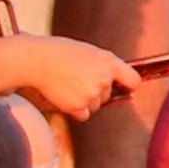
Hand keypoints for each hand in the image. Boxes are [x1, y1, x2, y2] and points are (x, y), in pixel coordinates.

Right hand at [14, 38, 139, 120]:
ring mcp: (92, 94)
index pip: (133, 80)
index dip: (127, 85)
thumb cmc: (58, 52)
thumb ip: (103, 66)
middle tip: (75, 79)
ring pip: (95, 106)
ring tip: (66, 85)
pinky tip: (62, 95)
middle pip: (107, 95)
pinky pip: (83, 115)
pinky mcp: (79, 106)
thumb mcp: (87, 52)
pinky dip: (74, 110)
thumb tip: (116, 81)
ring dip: (83, 101)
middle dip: (95, 91)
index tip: (122, 87)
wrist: (35, 60)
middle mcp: (104, 79)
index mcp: (109, 62)